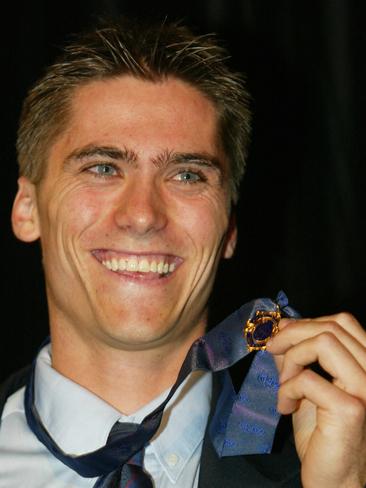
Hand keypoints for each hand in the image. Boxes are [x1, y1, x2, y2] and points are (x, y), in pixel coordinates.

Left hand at [267, 313, 365, 487]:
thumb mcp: (305, 386)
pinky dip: (288, 388)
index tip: (281, 332)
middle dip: (293, 332)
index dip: (307, 321)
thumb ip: (297, 358)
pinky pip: (308, 378)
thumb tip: (281, 331)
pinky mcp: (351, 409)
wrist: (334, 479)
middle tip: (271, 348)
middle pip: (333, 327)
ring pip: (325, 342)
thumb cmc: (322, 436)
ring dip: (293, 357)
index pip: (343, 323)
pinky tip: (285, 406)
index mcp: (365, 365)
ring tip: (283, 382)